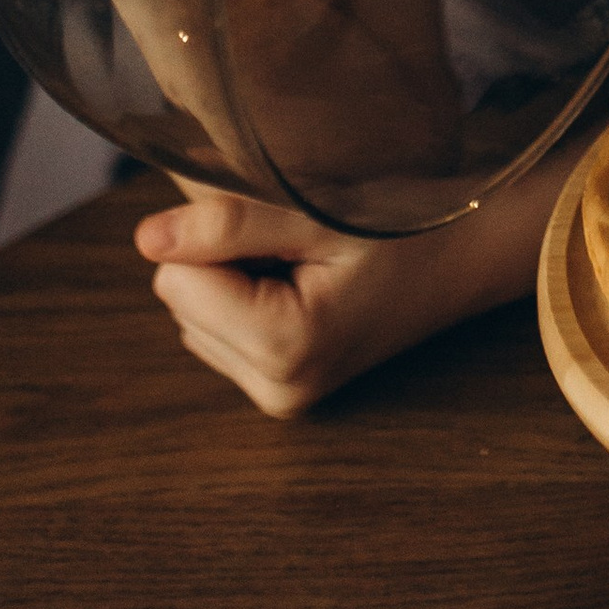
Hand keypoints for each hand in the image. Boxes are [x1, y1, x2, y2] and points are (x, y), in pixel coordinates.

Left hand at [134, 148, 569, 418]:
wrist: (463, 257)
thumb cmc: (404, 226)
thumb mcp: (321, 211)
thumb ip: (230, 221)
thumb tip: (146, 238)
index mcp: (285, 349)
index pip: (176, 278)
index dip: (219, 234)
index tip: (288, 227)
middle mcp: (275, 390)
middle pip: (179, 298)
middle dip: (223, 258)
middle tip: (301, 243)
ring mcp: (277, 397)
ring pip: (191, 313)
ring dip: (232, 277)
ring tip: (305, 263)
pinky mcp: (277, 391)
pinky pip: (213, 331)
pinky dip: (244, 298)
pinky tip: (301, 284)